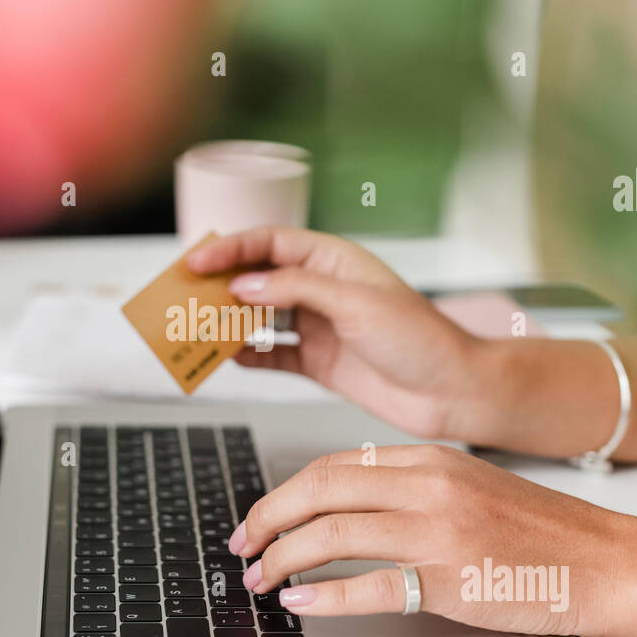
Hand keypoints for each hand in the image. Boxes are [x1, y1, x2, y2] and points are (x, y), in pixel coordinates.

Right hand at [187, 227, 481, 438]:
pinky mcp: (319, 363)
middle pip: (257, 278)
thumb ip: (297, 289)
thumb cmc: (422, 340)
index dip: (230, 250)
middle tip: (183, 296)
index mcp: (334, 261)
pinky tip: (227, 359)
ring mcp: (319, 327)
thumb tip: (244, 285)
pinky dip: (247, 357)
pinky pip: (272, 356)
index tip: (197, 264)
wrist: (454, 392)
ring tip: (196, 328)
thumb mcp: (356, 303)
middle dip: (219, 286)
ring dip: (227, 322)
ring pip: (259, 318)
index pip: (270, 244)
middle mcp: (323, 290)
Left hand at [229, 443, 631, 636]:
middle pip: (319, 489)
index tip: (261, 517)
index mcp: (430, 458)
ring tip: (261, 579)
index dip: (285, 492)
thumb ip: (411, 486)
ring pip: (331, 533)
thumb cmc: (542, 530)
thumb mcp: (470, 484)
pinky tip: (301, 603)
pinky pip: (368, 586)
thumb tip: (343, 503)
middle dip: (267, 519)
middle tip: (243, 546)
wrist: (605, 562)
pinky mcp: (450, 580)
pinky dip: (324, 596)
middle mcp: (428, 485)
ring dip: (283, 558)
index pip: (334, 464)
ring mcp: (438, 531)